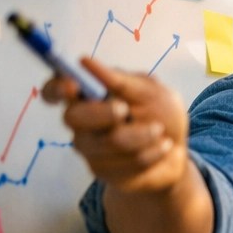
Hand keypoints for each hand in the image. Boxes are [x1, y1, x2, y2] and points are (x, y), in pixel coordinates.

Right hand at [45, 56, 190, 193]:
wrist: (178, 152)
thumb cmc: (161, 114)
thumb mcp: (151, 91)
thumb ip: (120, 80)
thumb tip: (84, 62)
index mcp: (87, 95)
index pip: (54, 90)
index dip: (55, 88)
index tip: (71, 86)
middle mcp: (81, 121)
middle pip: (73, 118)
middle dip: (104, 113)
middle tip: (126, 110)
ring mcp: (89, 147)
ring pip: (108, 142)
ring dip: (144, 135)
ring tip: (160, 132)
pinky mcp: (102, 170)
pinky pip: (126, 162)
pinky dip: (153, 152)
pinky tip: (162, 148)